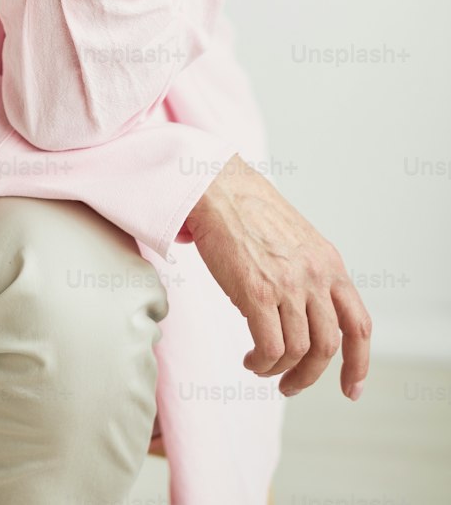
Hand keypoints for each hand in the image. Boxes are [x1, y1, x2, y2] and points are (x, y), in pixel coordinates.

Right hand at [184, 153, 371, 400]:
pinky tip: (250, 359)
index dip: (359, 364)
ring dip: (281, 371)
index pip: (358, 325)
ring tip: (261, 366)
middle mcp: (315, 276)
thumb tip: (306, 317)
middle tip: (291, 384)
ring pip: (298, 352)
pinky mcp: (256, 292)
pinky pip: (270, 348)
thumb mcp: (297, 240)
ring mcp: (287, 285)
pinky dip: (262, 363)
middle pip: (329, 346)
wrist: (217, 187)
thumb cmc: (249, 211)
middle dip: (310, 375)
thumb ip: (310, 275)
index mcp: (329, 264)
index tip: (351, 388)